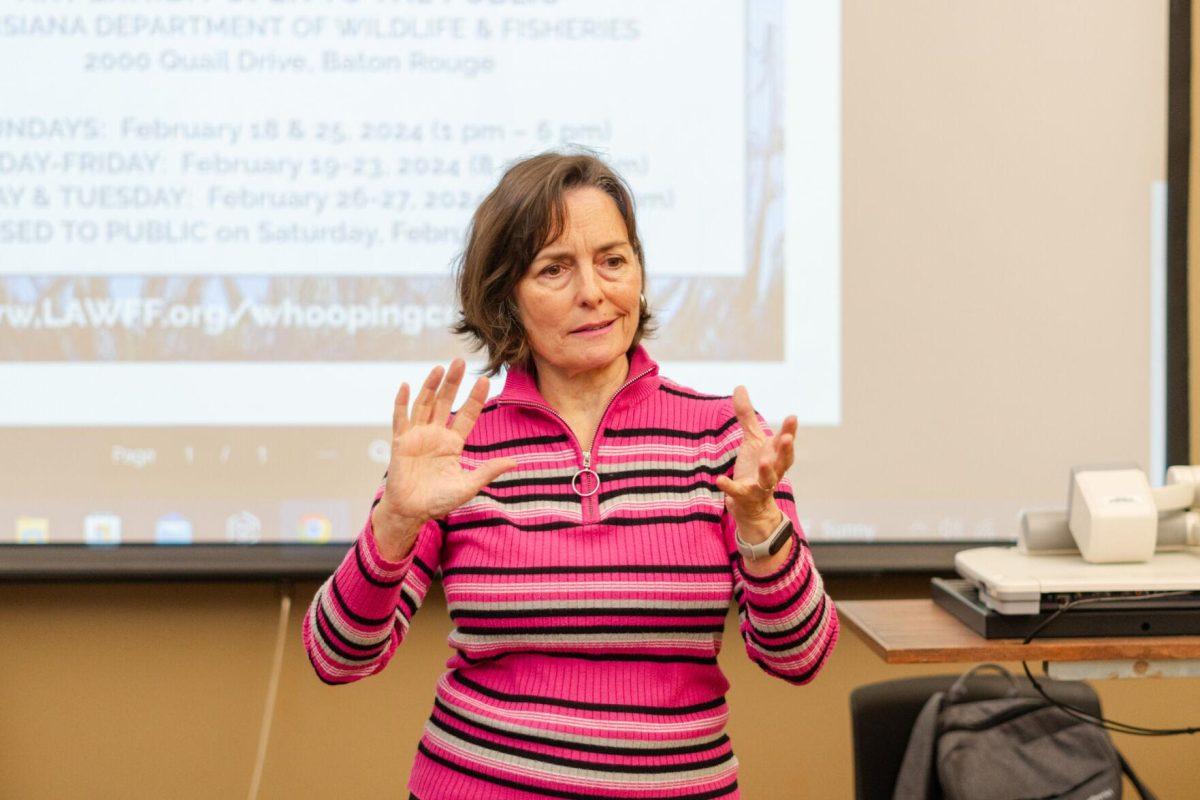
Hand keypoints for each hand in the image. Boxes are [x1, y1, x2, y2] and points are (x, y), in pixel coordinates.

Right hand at [374, 359, 517, 554]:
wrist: (412, 512)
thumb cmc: (439, 501)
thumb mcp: (468, 485)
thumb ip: (488, 471)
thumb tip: (515, 462)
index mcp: (453, 443)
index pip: (466, 415)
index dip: (475, 398)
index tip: (485, 380)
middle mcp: (436, 435)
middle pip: (445, 402)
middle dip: (453, 383)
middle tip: (461, 361)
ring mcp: (417, 436)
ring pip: (425, 404)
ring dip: (431, 386)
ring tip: (440, 368)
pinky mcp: (401, 442)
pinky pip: (401, 419)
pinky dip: (402, 402)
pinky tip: (407, 386)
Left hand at [714, 386, 796, 540]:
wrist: (750, 504)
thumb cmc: (754, 468)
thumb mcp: (752, 440)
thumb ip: (746, 415)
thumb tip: (740, 386)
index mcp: (775, 455)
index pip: (784, 442)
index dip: (789, 431)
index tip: (793, 417)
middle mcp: (772, 470)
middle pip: (783, 460)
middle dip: (785, 450)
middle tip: (786, 438)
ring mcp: (760, 485)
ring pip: (768, 479)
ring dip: (767, 471)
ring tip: (764, 461)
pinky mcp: (744, 496)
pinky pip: (738, 492)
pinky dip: (729, 487)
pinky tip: (719, 480)